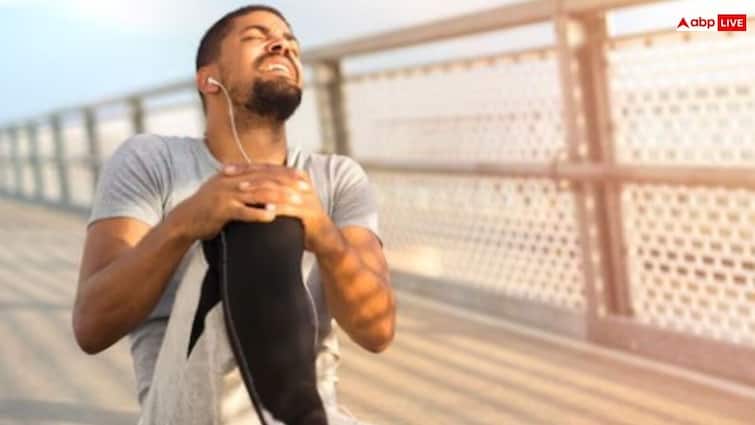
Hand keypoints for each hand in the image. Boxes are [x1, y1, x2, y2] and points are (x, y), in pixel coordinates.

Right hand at [168, 163, 300, 240]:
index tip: (304, 177)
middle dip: (288, 183)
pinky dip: (258, 213)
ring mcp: (225, 194)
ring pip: (257, 193)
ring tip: (296, 202)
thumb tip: (264, 183)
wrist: (185, 220)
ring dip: (279, 197)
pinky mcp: (221, 210)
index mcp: (234, 174)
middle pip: (265, 179)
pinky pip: (243, 211)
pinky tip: (272, 217)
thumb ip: (244, 184)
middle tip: (306, 188)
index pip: (265, 170)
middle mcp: (231, 180)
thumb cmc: (209, 208)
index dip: (285, 173)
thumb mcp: (226, 190)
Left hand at [224, 163, 334, 251]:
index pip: (266, 167)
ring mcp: (307, 197)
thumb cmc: (301, 221)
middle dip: (247, 174)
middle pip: (270, 174)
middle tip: (228, 176)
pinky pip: (290, 208)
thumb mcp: (285, 201)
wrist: (324, 238)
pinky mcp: (310, 212)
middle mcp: (301, 183)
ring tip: (241, 189)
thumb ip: (271, 191)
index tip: (226, 169)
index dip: (246, 167)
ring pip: (278, 188)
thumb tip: (245, 184)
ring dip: (258, 188)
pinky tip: (262, 208)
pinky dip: (276, 207)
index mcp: (294, 176)